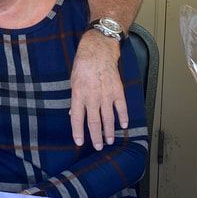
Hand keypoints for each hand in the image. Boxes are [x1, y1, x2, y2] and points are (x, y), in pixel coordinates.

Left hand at [69, 30, 128, 149]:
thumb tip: (72, 113)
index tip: (80, 142)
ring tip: (109, 141)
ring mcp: (106, 95)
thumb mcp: (73, 80)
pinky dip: (123, 118)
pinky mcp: (118, 91)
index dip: (78, 131)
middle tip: (98, 147)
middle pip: (94, 122)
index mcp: (78, 95)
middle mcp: (92, 97)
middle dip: (96, 137)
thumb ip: (74, 98)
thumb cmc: (82, 64)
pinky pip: (122, 108)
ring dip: (109, 131)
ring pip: (108, 118)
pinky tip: (124, 126)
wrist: (98, 50)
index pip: (77, 118)